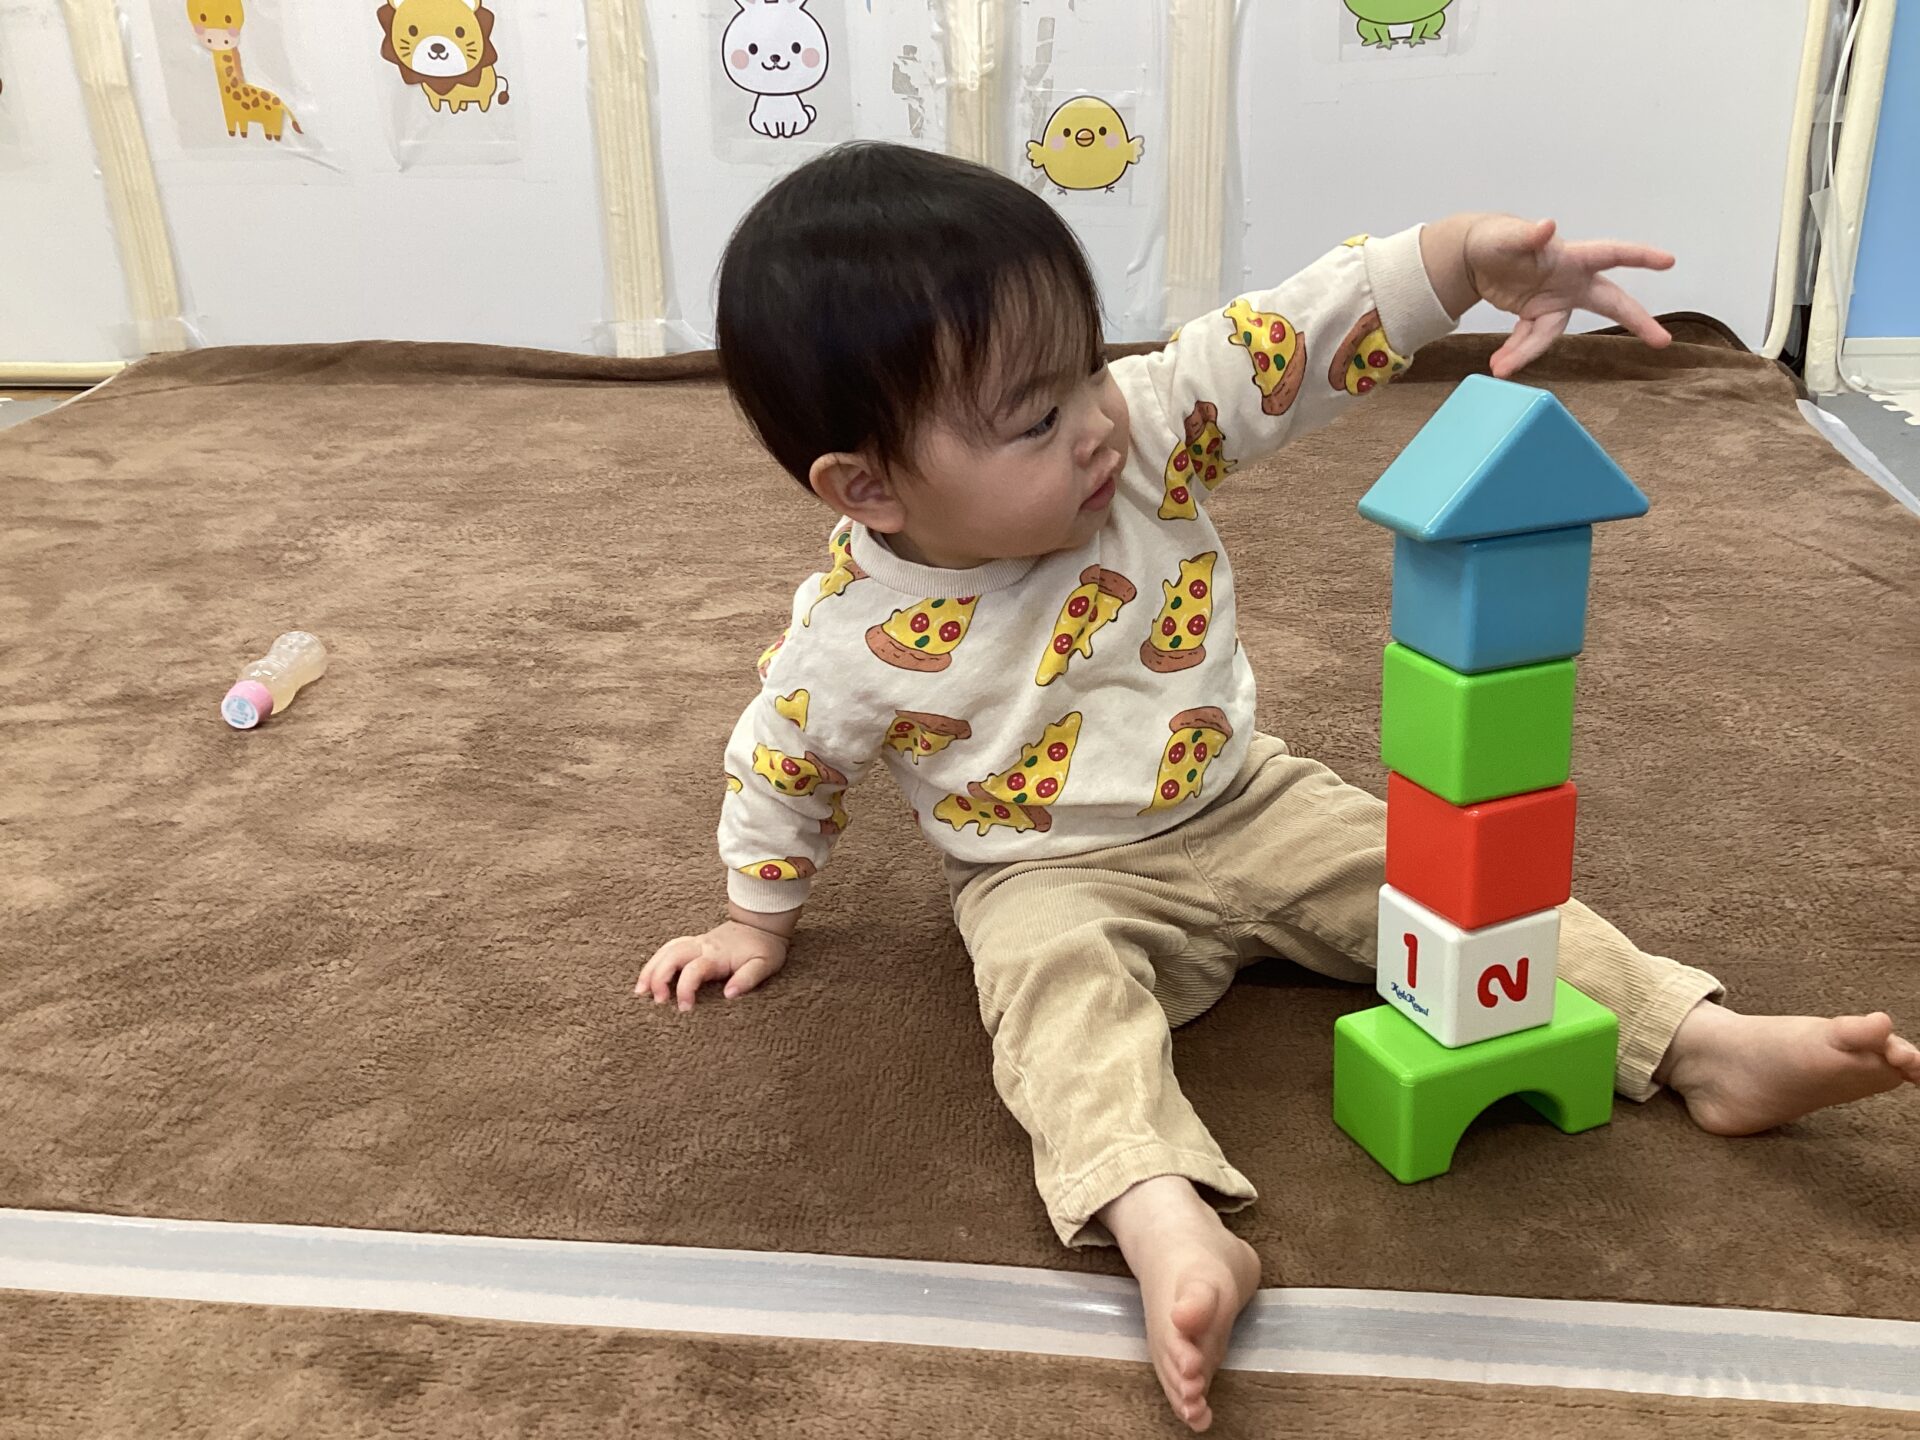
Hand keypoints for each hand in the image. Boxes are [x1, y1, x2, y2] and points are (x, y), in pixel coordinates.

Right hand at [636, 919, 789, 1010]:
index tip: (685, 1008)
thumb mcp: (765, 964)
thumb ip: (748, 979)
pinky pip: (669, 948)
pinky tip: (648, 975)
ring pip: (665, 950)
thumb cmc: (765, 948)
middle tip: (655, 1001)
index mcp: (717, 954)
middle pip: (671, 956)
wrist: (763, 923)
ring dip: (650, 969)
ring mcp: (696, 943)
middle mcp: (702, 946)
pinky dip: (655, 960)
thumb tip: (729, 995)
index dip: (685, 989)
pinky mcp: (694, 943)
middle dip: (658, 977)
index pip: (693, 970)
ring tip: (639, 991)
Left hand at [1462, 215, 1674, 377]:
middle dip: (1636, 320)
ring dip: (1528, 351)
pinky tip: (1499, 363)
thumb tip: (1547, 225)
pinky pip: (1530, 339)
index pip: (1613, 253)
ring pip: (1552, 333)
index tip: (1668, 261)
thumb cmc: (1498, 238)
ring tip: (1501, 367)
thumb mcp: (1508, 235)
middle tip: (1663, 341)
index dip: (1641, 257)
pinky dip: (1515, 351)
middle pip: (1611, 302)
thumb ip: (1527, 234)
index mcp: (1572, 256)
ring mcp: (1555, 301)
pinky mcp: (1536, 316)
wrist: (1477, 257)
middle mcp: (1571, 281)